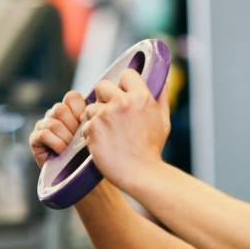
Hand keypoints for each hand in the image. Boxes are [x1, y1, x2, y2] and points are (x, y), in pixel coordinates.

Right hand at [29, 90, 86, 167]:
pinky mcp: (34, 138)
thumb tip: (93, 111)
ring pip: (53, 123)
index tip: (85, 125)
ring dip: (66, 138)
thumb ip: (91, 119)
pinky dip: (56, 144)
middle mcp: (54, 114)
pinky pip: (44, 134)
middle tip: (78, 140)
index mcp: (69, 109)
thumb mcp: (92, 134)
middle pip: (61, 109)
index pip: (72, 96)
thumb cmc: (86, 154)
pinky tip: (62, 152)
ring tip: (71, 149)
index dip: (80, 110)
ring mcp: (42, 125)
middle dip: (72, 127)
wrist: (75, 175)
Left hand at [81, 69, 170, 188]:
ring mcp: (106, 115)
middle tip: (108, 113)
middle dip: (103, 97)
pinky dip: (90, 134)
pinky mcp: (93, 128)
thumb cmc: (152, 149)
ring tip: (107, 134)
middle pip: (102, 85)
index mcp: (141, 98)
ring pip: (91, 107)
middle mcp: (123, 102)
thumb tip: (163, 80)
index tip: (122, 96)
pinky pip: (85, 124)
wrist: (141, 173)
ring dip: (95, 118)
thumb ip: (162, 98)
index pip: (126, 75)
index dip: (123, 84)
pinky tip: (102, 144)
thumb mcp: (163, 121)